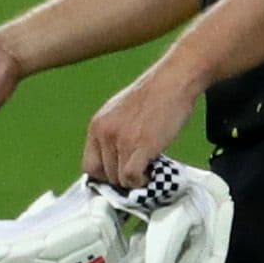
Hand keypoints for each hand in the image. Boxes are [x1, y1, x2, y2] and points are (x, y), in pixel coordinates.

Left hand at [83, 61, 202, 188]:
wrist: (173, 81)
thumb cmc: (154, 95)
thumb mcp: (120, 112)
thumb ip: (112, 134)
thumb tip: (113, 160)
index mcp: (97, 125)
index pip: (89, 166)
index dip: (105, 175)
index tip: (119, 175)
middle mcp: (104, 133)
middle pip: (105, 175)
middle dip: (122, 178)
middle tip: (138, 171)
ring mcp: (121, 140)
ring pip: (119, 179)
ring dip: (134, 180)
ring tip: (147, 168)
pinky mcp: (140, 145)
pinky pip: (132, 177)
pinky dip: (141, 181)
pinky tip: (151, 172)